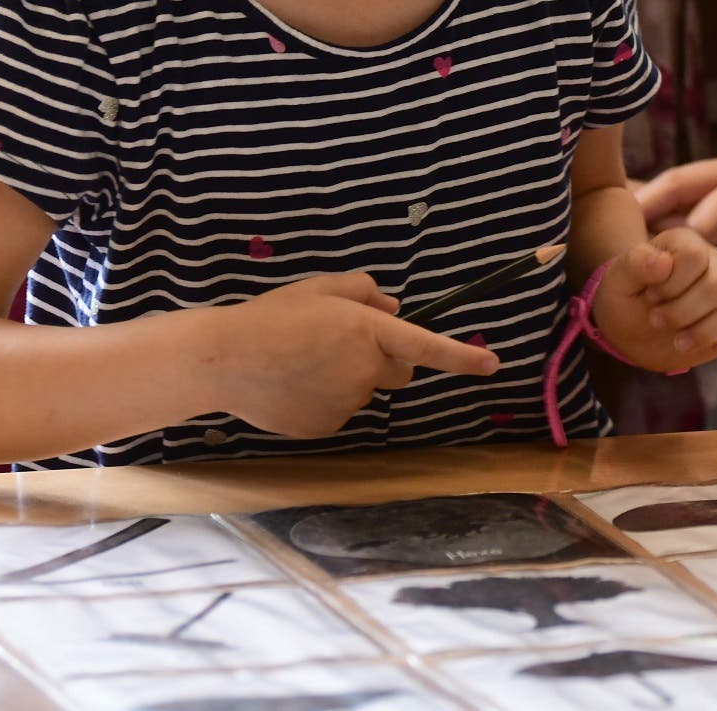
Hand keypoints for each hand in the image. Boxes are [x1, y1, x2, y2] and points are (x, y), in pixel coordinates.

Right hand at [207, 273, 499, 439]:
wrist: (224, 360)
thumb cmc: (273, 316)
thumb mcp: (322, 289)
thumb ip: (365, 293)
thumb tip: (395, 309)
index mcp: (370, 332)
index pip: (428, 346)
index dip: (463, 357)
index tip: (493, 365)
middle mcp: (366, 371)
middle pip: (399, 370)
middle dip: (385, 359)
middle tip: (341, 344)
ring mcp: (347, 404)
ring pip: (365, 391)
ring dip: (349, 378)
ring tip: (303, 363)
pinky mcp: (326, 427)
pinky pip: (339, 411)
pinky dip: (325, 400)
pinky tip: (293, 385)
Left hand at [590, 227, 716, 371]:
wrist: (632, 325)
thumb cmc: (626, 297)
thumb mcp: (618, 281)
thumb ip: (635, 265)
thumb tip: (662, 262)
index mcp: (687, 243)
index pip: (695, 257)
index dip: (671, 283)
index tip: (650, 295)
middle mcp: (715, 261)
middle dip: (682, 312)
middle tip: (656, 320)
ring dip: (707, 330)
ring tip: (678, 341)